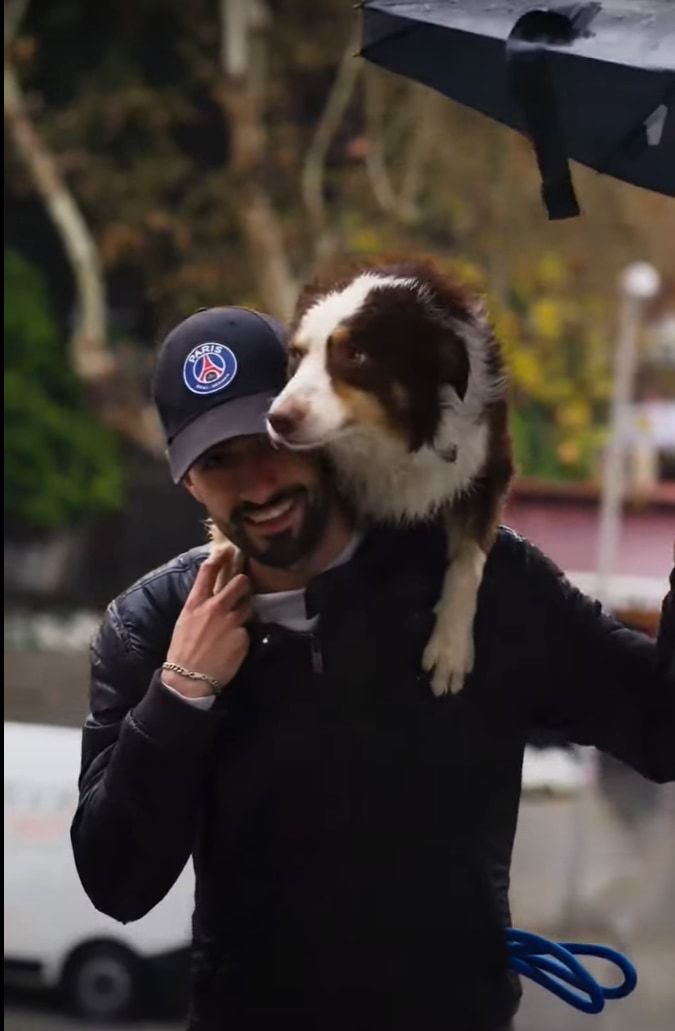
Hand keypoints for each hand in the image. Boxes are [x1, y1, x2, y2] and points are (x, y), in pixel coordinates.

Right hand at [164, 544, 251, 697]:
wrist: (189, 679)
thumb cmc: (183, 650)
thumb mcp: (185, 621)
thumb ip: (200, 604)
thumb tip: (212, 593)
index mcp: (196, 603)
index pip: (208, 572)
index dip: (220, 557)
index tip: (228, 550)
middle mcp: (214, 608)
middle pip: (240, 582)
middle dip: (244, 583)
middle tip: (243, 589)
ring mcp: (231, 622)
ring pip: (248, 605)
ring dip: (245, 611)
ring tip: (234, 625)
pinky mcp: (243, 636)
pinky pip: (248, 630)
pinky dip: (243, 636)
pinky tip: (232, 646)